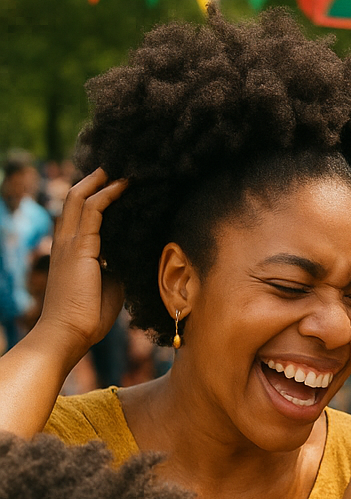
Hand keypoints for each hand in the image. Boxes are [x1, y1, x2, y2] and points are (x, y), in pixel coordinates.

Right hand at [35, 169, 127, 355]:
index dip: (95, 195)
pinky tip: (124, 185)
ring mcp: (69, 243)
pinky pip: (93, 212)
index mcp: (70, 250)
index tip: (115, 183)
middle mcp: (66, 242)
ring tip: (122, 167)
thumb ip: (118, 265)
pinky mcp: (80, 249)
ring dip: (102, 181)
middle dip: (94, 179)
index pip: (79, 213)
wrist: (69, 333)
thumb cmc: (89, 315)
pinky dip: (108, 195)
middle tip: (117, 165)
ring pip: (81, 198)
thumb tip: (136, 254)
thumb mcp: (109, 284)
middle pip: (75, 198)